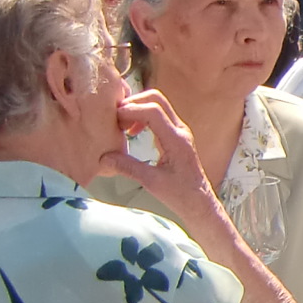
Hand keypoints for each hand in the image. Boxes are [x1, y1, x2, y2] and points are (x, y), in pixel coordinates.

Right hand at [97, 87, 213, 211]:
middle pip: (157, 99)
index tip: (114, 120)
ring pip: (158, 105)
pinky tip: (133, 132)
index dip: (131, 110)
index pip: (153, 111)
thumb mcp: (151, 183)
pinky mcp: (177, 136)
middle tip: (116, 118)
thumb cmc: (181, 195)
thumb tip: (103, 158)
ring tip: (122, 126)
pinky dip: (143, 117)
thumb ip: (127, 167)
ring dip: (138, 109)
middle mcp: (181, 130)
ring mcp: (180, 131)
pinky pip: (160, 116)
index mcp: (177, 140)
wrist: (200, 202)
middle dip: (134, 103)